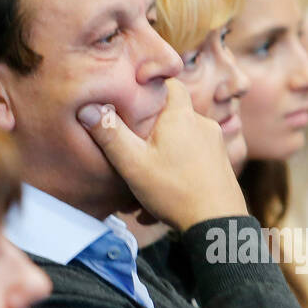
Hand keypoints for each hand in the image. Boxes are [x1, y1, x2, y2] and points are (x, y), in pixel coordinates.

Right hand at [79, 78, 248, 230]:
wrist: (218, 223)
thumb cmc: (175, 191)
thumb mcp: (134, 164)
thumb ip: (110, 135)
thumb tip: (87, 109)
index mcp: (182, 116)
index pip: (170, 83)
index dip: (152, 86)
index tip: (135, 95)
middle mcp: (203, 125)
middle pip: (173, 116)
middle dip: (152, 130)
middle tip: (133, 148)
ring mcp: (215, 145)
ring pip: (182, 142)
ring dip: (162, 159)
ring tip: (144, 183)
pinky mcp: (221, 165)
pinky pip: (193, 162)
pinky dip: (176, 174)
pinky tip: (160, 200)